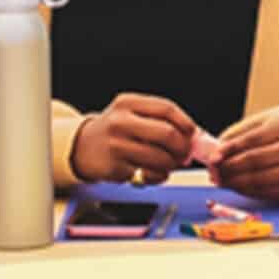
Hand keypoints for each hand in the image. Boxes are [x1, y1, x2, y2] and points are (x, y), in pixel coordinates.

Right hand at [68, 93, 196, 184]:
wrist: (82, 146)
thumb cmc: (116, 130)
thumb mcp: (132, 114)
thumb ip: (161, 120)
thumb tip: (196, 137)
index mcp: (128, 103)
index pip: (167, 109)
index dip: (186, 123)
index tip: (192, 134)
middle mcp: (120, 122)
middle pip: (167, 134)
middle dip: (183, 147)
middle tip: (185, 154)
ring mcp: (116, 145)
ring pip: (161, 158)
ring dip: (172, 165)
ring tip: (168, 164)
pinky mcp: (114, 167)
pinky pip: (149, 174)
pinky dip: (157, 176)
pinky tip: (150, 172)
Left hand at [214, 114, 278, 201]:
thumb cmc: (277, 136)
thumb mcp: (261, 126)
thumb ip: (237, 136)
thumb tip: (216, 156)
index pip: (253, 139)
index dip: (230, 149)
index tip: (213, 158)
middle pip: (256, 160)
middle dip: (230, 168)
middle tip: (214, 172)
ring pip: (259, 179)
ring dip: (234, 182)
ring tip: (221, 180)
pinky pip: (265, 193)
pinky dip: (245, 191)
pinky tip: (235, 186)